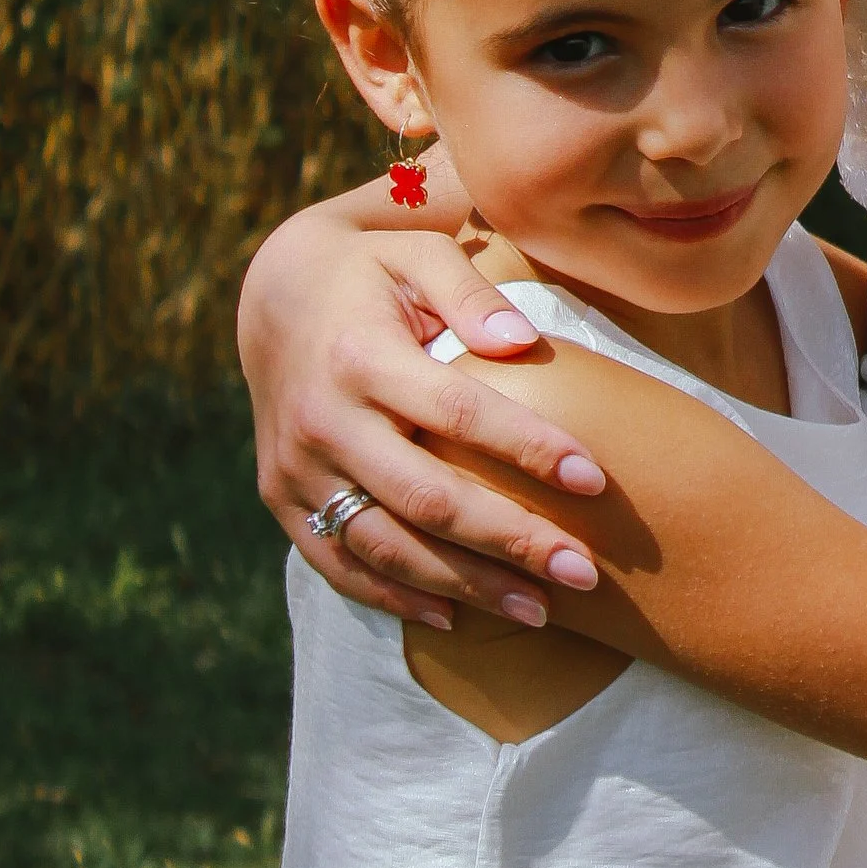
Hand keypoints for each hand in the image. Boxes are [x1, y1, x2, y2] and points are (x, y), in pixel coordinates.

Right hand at [238, 193, 610, 627]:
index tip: (595, 479)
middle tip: (584, 572)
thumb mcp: (417, 251)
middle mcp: (322, 421)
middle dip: (510, 541)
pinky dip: (396, 596)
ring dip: (465, 585)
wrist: (271, 294)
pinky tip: (456, 616)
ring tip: (540, 609)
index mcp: (360, 356)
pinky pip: (339, 564)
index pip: (457, 412)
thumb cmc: (370, 269)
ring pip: (385, 546)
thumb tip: (524, 344)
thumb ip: (471, 293)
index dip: (528, 447)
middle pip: (426, 499)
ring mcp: (296, 469)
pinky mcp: (282, 500)